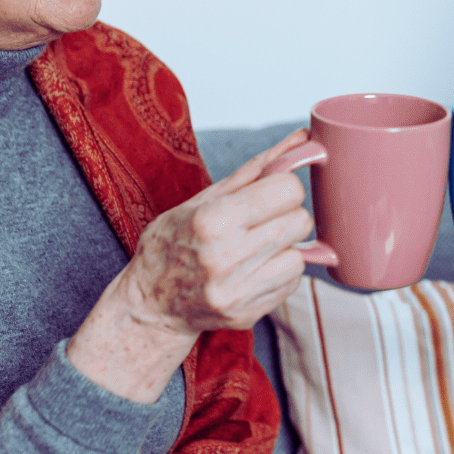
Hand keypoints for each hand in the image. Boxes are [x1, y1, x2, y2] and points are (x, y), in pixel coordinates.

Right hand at [69, 127, 317, 399]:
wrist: (151, 304)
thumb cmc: (174, 242)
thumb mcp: (204, 198)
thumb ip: (257, 169)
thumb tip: (302, 139)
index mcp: (211, 220)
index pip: (288, 190)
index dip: (283, 187)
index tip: (269, 193)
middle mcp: (225, 257)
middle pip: (300, 221)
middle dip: (287, 215)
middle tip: (262, 220)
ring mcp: (237, 291)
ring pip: (300, 255)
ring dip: (285, 247)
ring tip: (255, 248)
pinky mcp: (248, 313)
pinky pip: (293, 282)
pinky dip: (280, 271)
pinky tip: (253, 269)